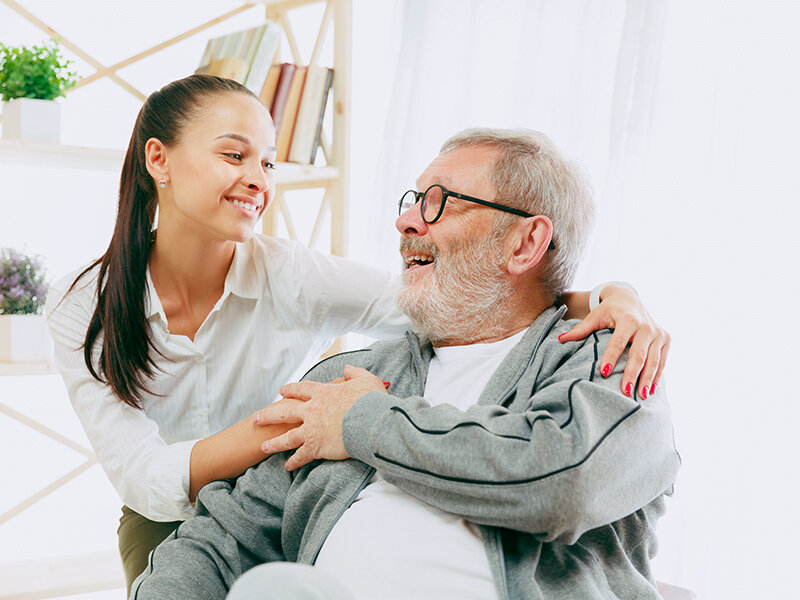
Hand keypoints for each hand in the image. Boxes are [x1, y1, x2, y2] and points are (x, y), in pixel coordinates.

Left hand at [252, 365, 386, 469]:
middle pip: (284, 412)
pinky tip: (288, 466)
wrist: (370, 422)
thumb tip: (347, 369)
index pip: (301, 389)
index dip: (290, 390)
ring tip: (264, 447)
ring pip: (287, 437)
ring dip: (274, 443)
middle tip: (257, 418)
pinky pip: (300, 456)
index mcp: (322, 393)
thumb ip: (355, 373)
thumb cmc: (370, 401)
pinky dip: (294, 461)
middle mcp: (312, 410)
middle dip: (269, 415)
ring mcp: (311, 429)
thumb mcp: (365, 380)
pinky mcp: (315, 446)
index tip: (282, 391)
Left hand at [558, 286, 669, 398]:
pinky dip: (657, 375)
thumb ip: (581, 329)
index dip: (611, 357)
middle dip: (632, 374)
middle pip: (639, 354)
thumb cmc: (609, 310)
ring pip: (654, 360)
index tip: (604, 373)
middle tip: (625, 392)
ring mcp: (658, 333)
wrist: (630, 298)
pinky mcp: (666, 338)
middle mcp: (646, 326)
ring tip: (641, 396)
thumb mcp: (595, 316)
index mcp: (628, 320)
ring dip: (648, 379)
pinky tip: (651, 389)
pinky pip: (662, 360)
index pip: (618, 342)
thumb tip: (559, 340)